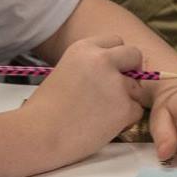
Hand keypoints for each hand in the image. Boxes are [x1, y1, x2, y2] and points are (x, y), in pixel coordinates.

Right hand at [25, 37, 147, 160]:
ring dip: (126, 100)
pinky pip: (136, 111)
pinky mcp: (124, 107)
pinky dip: (125, 120)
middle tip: (120, 88)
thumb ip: (89, 68)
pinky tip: (102, 126)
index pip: (116, 41)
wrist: (38, 134)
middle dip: (132, 70)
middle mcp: (102, 60)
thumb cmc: (44, 110)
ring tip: (99, 115)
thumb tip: (111, 73)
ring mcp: (116, 83)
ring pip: (137, 88)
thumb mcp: (64, 72)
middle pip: (134, 55)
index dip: (116, 58)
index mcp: (84, 48)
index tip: (112, 71)